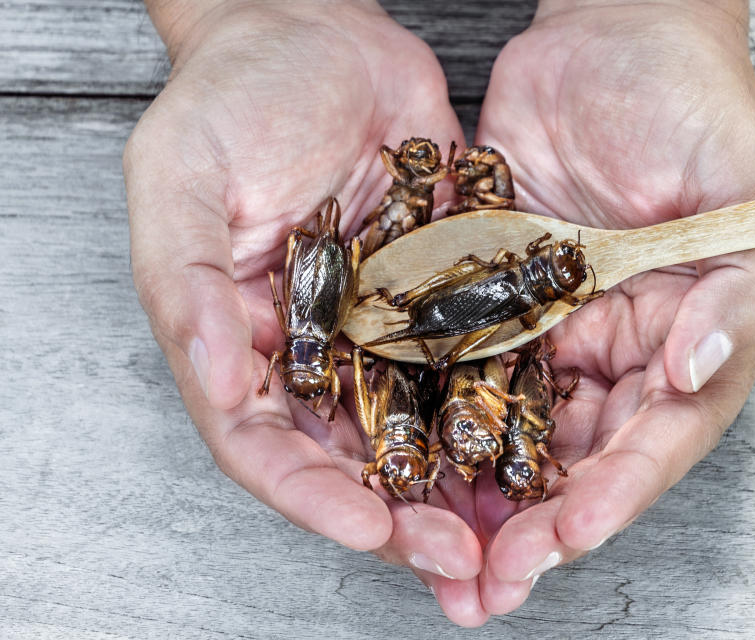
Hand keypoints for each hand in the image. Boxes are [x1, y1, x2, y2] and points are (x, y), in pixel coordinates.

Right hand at [124, 1, 489, 623]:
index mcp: (238, 341)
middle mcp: (312, 351)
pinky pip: (471, 359)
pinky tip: (540, 446)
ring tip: (511, 535)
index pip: (265, 445)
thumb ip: (183, 278)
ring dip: (461, 488)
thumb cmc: (232, 97)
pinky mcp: (438, 294)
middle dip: (402, 518)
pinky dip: (500, 409)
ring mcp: (379, 328)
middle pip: (351, 459)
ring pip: (419, 428)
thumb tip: (210, 372)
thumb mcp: (181, 175)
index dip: (312, 497)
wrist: (315, 33)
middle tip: (460, 560)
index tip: (369, 530)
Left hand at [468, 0, 754, 613]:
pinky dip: (436, 417)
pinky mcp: (492, 296)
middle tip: (484, 580)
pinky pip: (463, 365)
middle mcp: (617, 348)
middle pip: (578, 457)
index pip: (653, 438)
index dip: (612, 495)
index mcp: (687, 337)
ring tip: (432, 550)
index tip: (563, 536)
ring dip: (477, 494)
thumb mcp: (741, 192)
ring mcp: (551, 326)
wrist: (609, 35)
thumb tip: (695, 371)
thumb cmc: (690, 103)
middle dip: (533, 524)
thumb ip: (737, 291)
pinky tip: (400, 459)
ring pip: (515, 428)